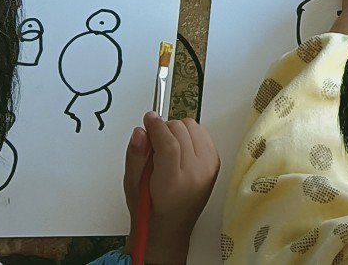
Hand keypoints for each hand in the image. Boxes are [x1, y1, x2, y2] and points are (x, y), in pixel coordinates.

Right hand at [125, 112, 219, 263]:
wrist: (170, 228)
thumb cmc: (150, 211)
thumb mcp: (131, 186)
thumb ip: (135, 156)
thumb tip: (141, 132)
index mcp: (172, 183)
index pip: (169, 143)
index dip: (156, 126)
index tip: (148, 119)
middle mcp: (195, 175)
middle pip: (181, 131)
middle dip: (163, 130)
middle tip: (153, 143)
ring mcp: (208, 169)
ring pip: (193, 127)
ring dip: (177, 131)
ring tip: (167, 148)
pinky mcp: (215, 164)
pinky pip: (203, 134)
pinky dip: (190, 135)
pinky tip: (180, 150)